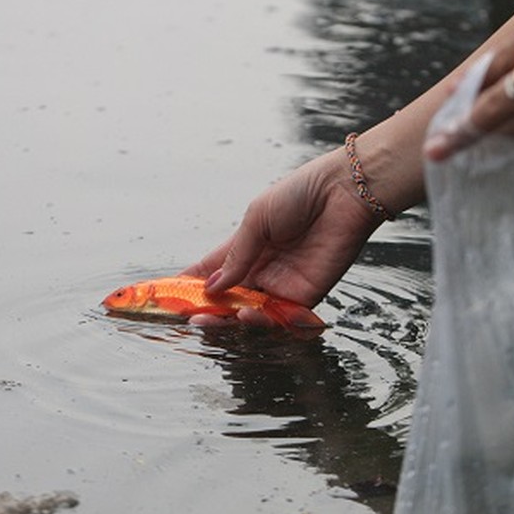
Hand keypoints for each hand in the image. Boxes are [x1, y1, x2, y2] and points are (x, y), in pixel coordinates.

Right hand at [183, 150, 382, 324]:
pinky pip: (279, 318)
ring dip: (228, 321)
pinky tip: (245, 314)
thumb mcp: (257, 218)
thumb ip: (236, 254)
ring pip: (250, 314)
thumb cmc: (300, 194)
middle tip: (190, 319)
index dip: (190, 287)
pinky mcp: (306, 296)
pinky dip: (260, 320)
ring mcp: (282, 285)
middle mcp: (262, 270)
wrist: (345, 192)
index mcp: (245, 247)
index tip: (168, 300)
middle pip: (228, 300)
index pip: (211, 273)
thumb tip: (211, 288)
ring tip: (210, 320)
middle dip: (207, 311)